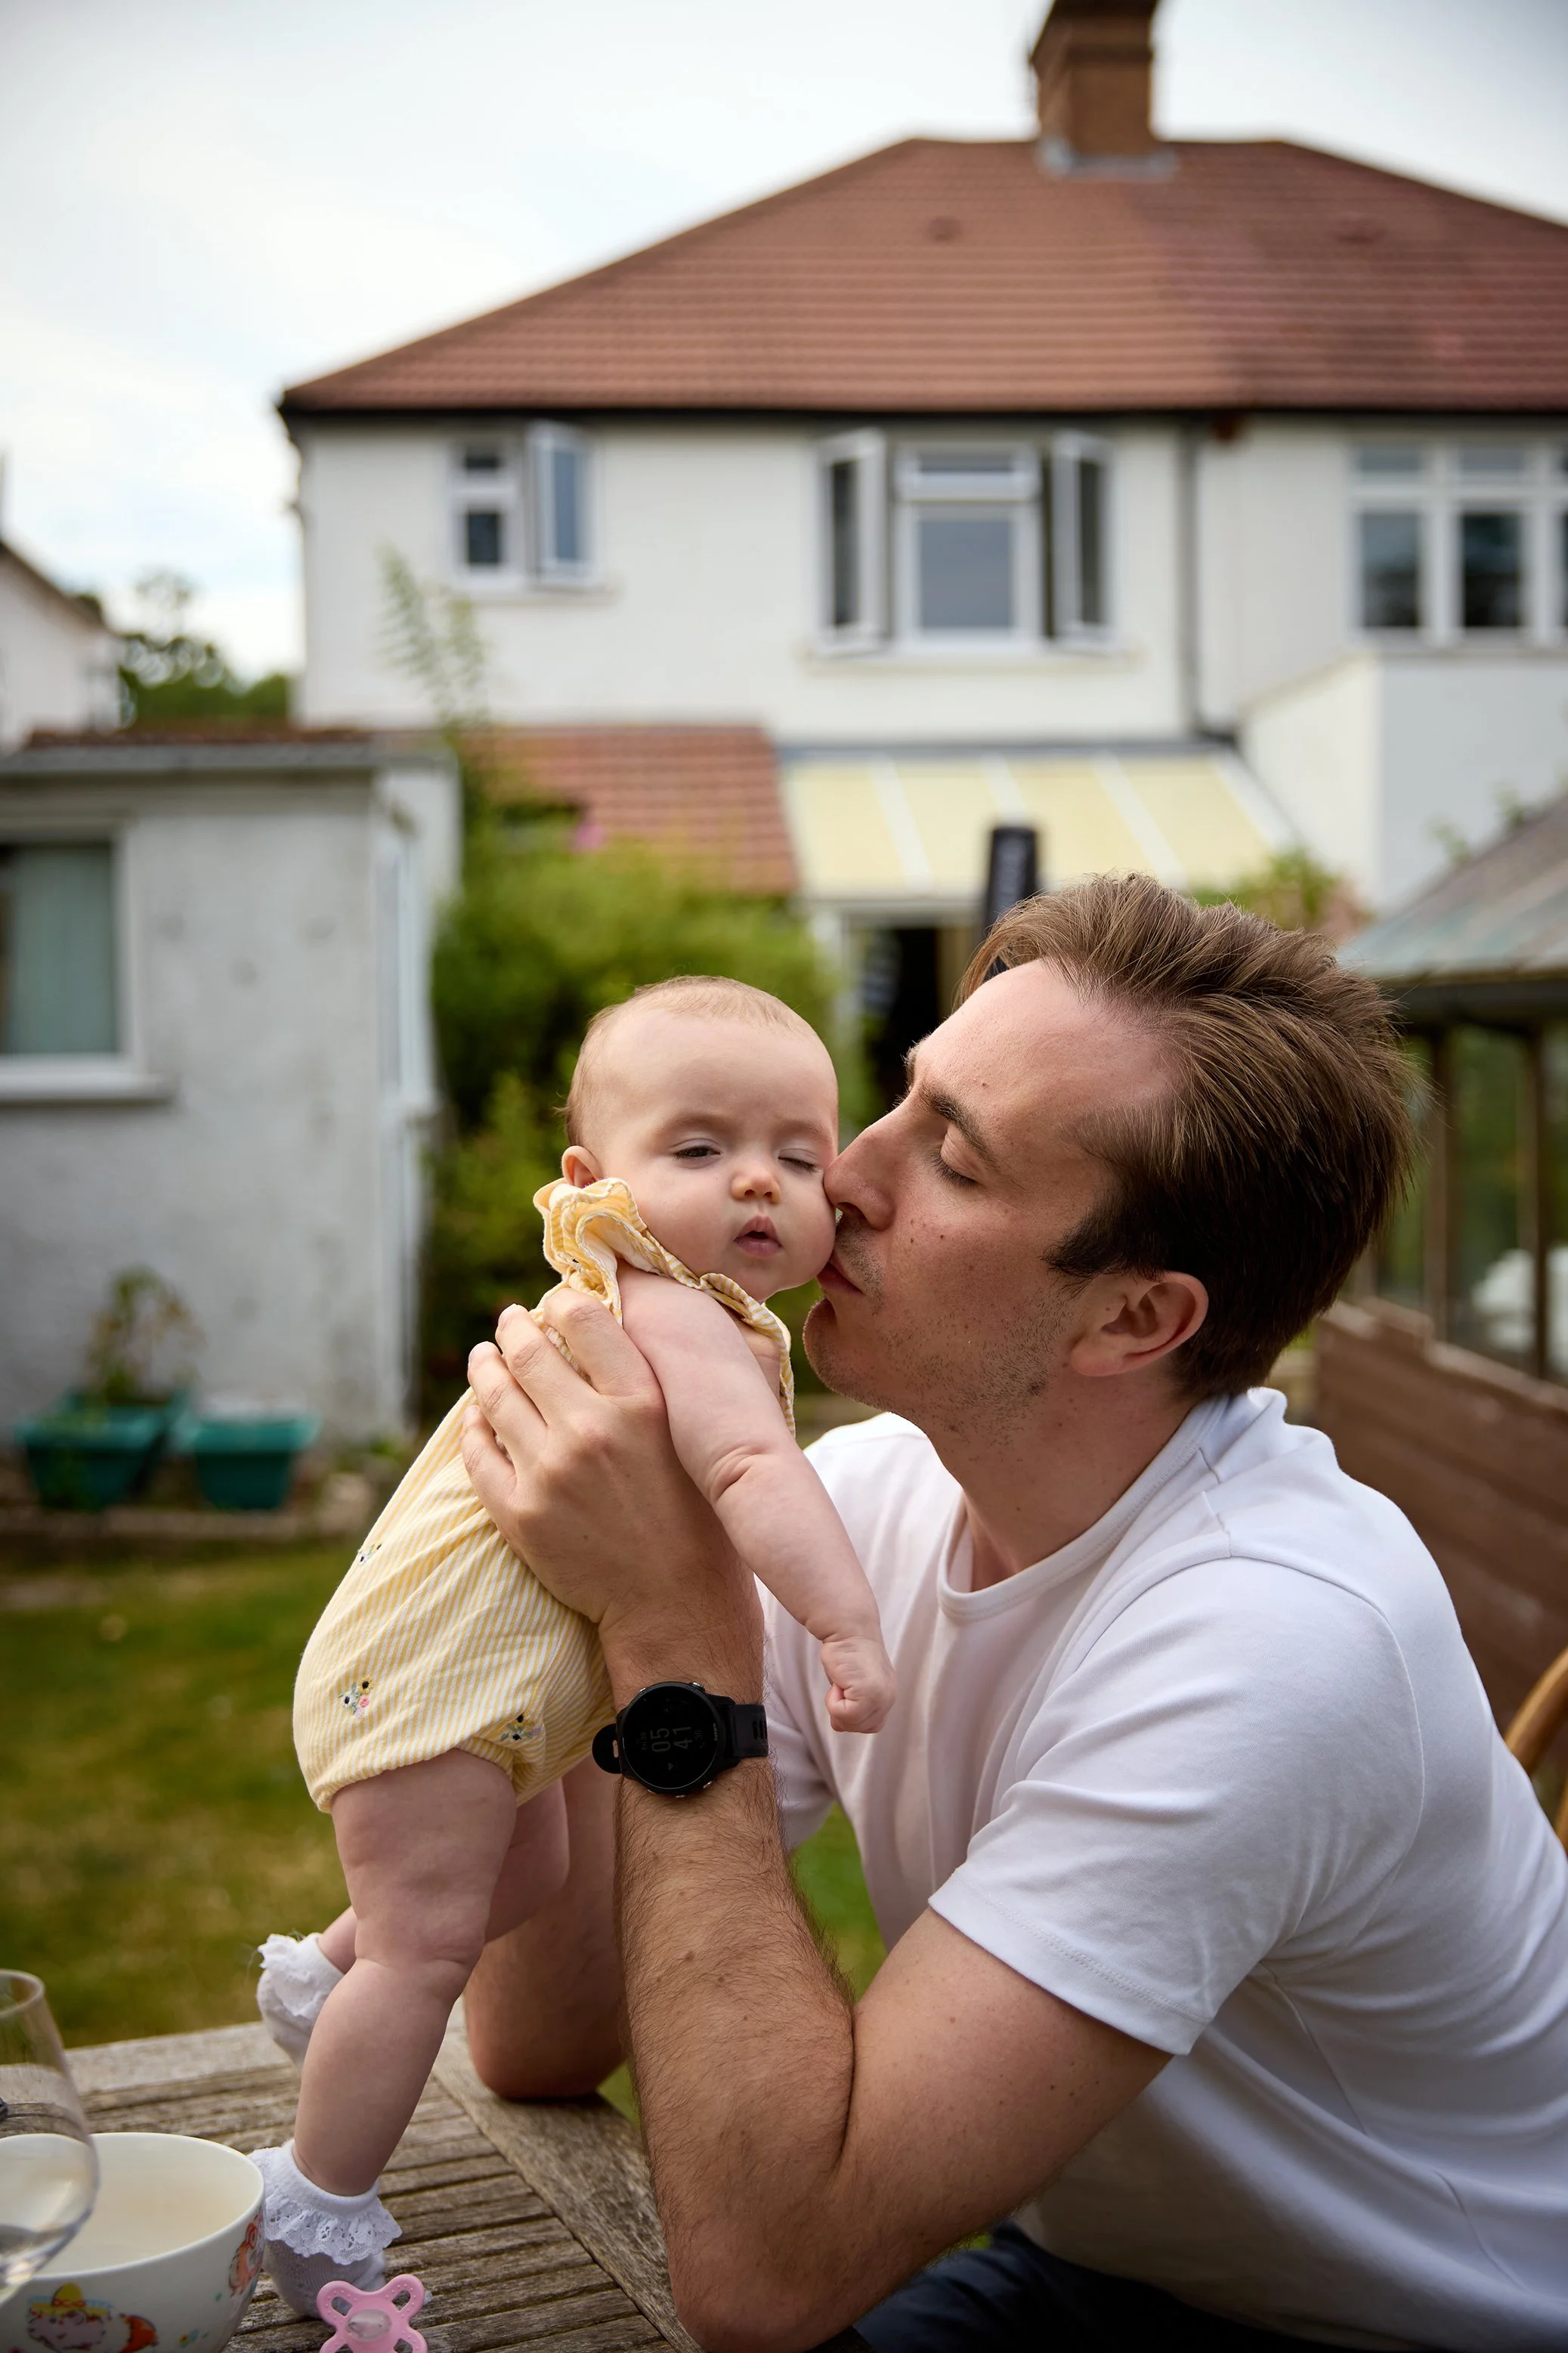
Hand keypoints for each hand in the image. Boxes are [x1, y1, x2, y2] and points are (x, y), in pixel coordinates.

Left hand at [462, 1294, 754, 1684]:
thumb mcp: (695, 1436)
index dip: (563, 1300)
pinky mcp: (518, 1514)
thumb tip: (615, 1325)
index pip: (583, 1317)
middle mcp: (591, 1430)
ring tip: (486, 1359)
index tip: (557, 1303)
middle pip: (527, 1349)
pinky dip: (474, 1426)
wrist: (677, 1607)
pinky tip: (480, 1418)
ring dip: (485, 1367)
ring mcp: (548, 1473)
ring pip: (494, 1395)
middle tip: (512, 1321)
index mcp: (643, 1403)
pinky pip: (477, 1452)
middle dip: (514, 1327)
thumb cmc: (700, 1519)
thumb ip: (658, 1382)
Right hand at [819, 1631, 896, 1734]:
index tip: (846, 1692)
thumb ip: (855, 1705)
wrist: (847, 1629)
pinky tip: (839, 1680)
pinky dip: (833, 1700)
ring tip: (841, 1681)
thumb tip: (840, 1723)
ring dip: (836, 1704)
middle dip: (842, 1711)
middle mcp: (888, 1698)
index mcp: (888, 1695)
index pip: (872, 1726)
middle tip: (841, 1685)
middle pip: (859, 1727)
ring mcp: (881, 1697)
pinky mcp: (869, 1694)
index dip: (852, 1716)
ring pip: (850, 1723)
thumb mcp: (853, 1685)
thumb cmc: (846, 1653)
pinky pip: (843, 1714)